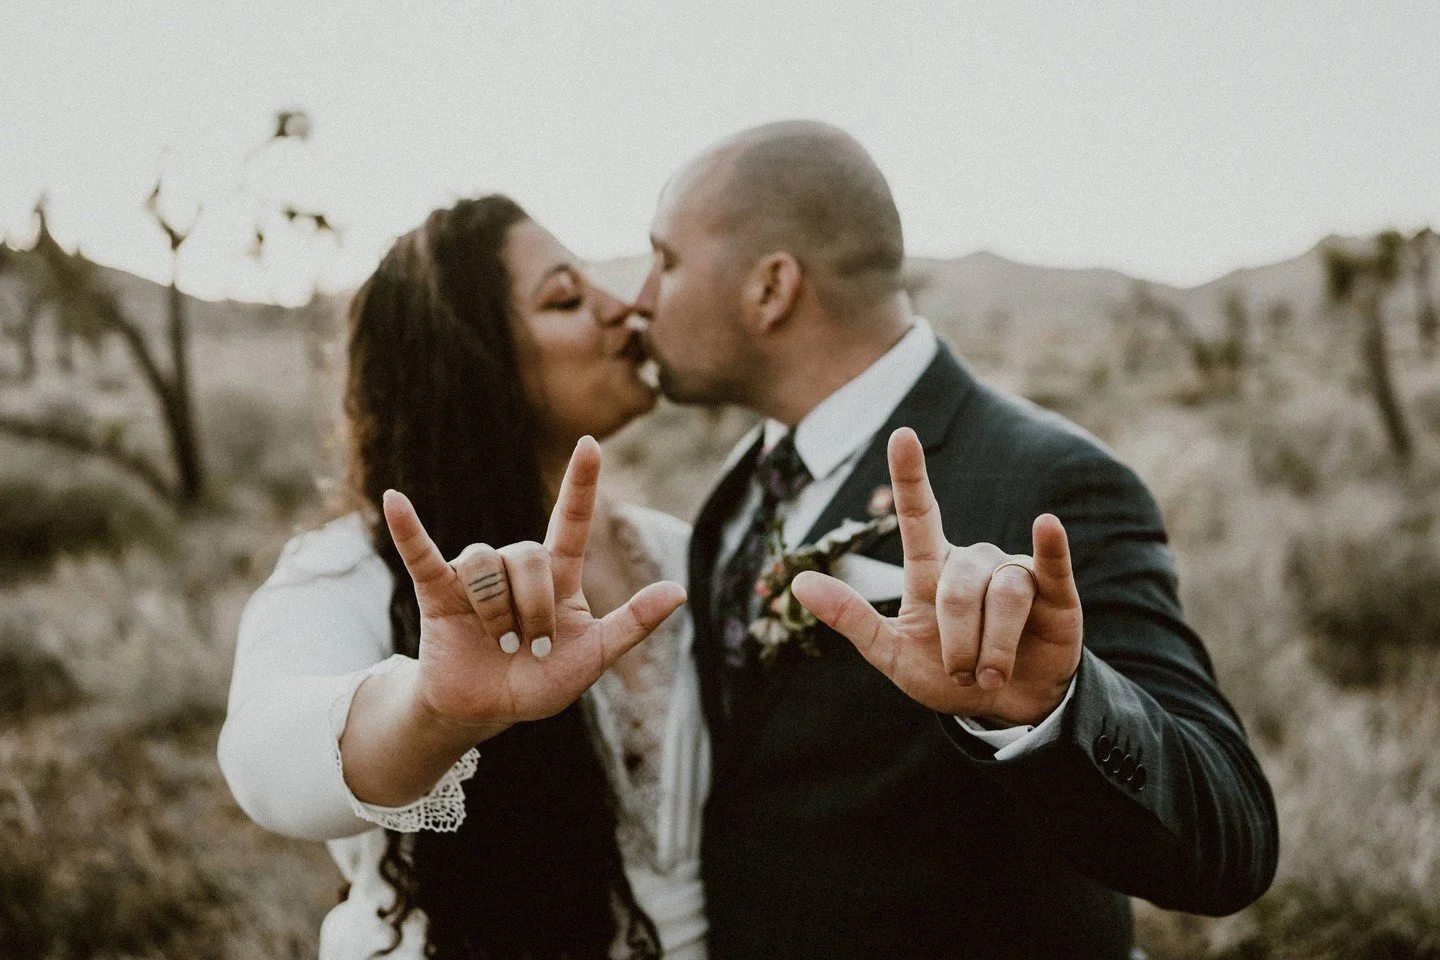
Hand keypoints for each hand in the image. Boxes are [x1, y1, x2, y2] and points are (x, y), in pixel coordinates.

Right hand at [382, 436, 686, 732]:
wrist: (486, 712)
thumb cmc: (541, 682)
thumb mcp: (594, 657)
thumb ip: (633, 623)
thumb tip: (680, 591)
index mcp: (558, 577)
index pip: (571, 521)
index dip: (580, 484)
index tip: (590, 444)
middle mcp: (516, 567)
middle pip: (529, 555)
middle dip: (535, 607)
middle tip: (534, 647)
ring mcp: (476, 577)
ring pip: (487, 563)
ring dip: (497, 611)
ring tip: (499, 645)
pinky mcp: (438, 591)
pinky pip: (421, 554)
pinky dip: (408, 529)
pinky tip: (394, 500)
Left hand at [791, 427, 1081, 725]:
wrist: (1007, 706)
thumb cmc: (946, 676)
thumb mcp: (891, 653)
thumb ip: (850, 618)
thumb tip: (797, 584)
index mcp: (930, 570)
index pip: (919, 515)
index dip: (911, 476)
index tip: (902, 434)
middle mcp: (972, 561)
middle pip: (958, 587)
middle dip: (958, 642)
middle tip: (963, 675)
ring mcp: (1013, 571)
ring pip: (1001, 594)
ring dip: (993, 648)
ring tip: (991, 675)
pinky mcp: (1055, 590)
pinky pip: (1051, 564)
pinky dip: (1050, 547)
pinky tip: (1045, 526)